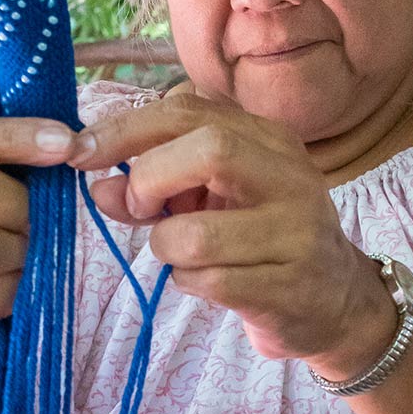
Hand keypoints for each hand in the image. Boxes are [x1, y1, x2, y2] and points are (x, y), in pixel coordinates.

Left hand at [68, 91, 395, 371]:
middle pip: (207, 149)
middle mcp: (290, 175)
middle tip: (138, 207)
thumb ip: (152, 186)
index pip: (187, 111)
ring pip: (196, 234)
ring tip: (180, 253)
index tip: (78, 152)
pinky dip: (190, 283)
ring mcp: (297, 231)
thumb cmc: (258, 239)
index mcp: (266, 139)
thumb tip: (96, 185)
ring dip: (166, 247)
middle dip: (150, 179)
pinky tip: (206, 282)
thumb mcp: (206, 200)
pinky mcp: (293, 286)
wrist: (334, 302)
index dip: (124, 128)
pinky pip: (211, 283)